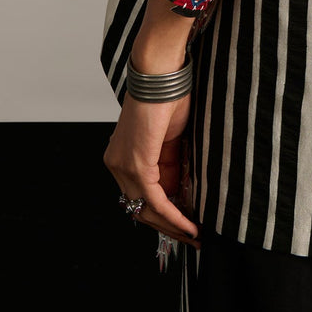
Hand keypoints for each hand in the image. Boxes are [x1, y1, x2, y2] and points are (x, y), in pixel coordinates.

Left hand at [103, 89, 200, 249]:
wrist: (162, 73)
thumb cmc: (169, 96)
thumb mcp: (171, 139)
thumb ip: (171, 164)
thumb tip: (182, 189)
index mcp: (122, 157)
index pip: (140, 197)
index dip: (164, 215)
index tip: (186, 226)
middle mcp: (116, 164)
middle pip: (140, 210)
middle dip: (168, 228)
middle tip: (192, 239)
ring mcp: (123, 166)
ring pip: (146, 210)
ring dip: (173, 227)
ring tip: (195, 236)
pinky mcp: (136, 164)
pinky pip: (155, 201)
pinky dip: (174, 216)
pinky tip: (190, 226)